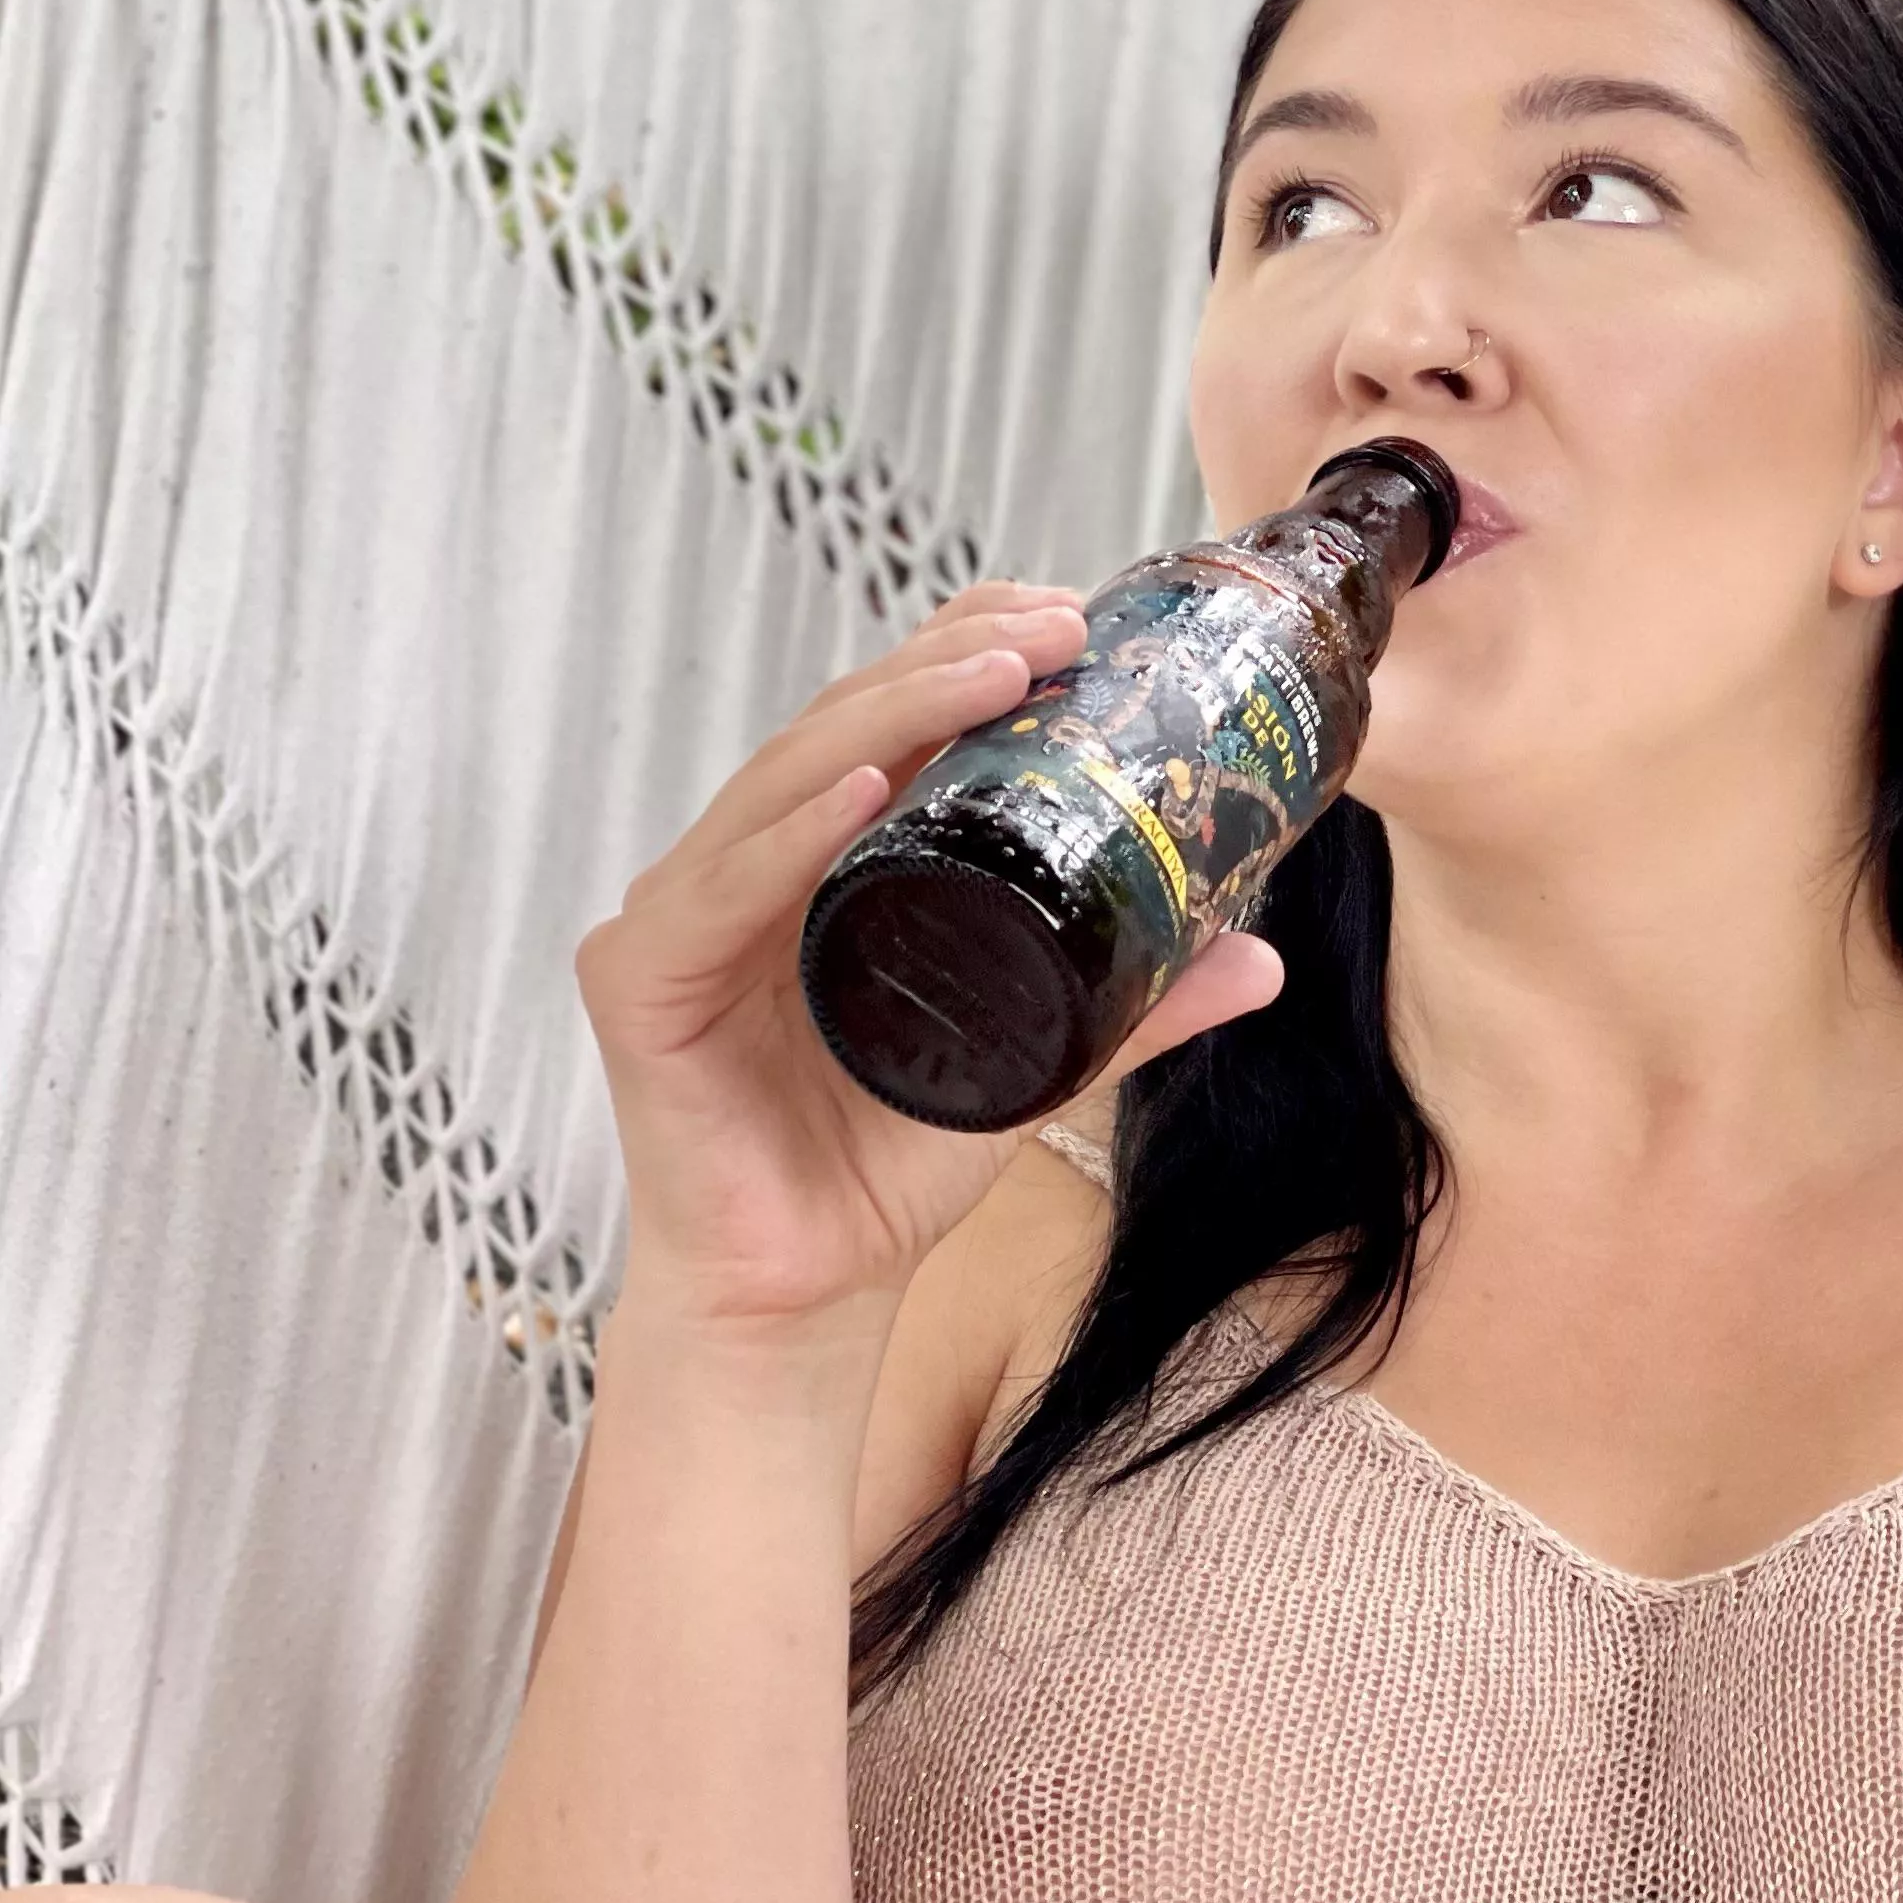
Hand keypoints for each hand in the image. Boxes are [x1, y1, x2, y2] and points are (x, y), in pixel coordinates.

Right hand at [576, 579, 1285, 1347]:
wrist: (812, 1285)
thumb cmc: (892, 1158)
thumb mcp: (1040, 1060)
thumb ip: (1136, 1009)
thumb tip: (1263, 959)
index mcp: (828, 858)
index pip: (891, 719)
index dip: (966, 648)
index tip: (1071, 618)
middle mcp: (746, 865)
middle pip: (840, 726)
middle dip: (946, 659)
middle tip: (1054, 626)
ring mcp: (683, 914)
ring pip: (787, 781)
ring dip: (889, 712)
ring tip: (990, 672)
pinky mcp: (639, 981)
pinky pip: (718, 889)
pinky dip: (789, 834)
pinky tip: (862, 791)